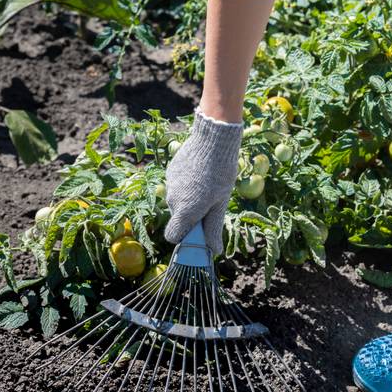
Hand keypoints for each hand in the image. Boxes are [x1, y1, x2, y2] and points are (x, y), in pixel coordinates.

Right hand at [163, 108, 241, 254]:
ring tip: (207, 184)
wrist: (212, 140)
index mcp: (185, 211)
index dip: (184, 237)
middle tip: (210, 203)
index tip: (199, 230)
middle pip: (178, 217)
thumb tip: (214, 251)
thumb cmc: (221, 174)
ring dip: (190, 199)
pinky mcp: (170, 171)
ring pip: (178, 201)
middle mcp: (172, 200)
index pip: (173, 236)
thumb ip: (213, 228)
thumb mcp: (220, 203)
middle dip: (191, 216)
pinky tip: (200, 173)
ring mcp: (169, 184)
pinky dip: (187, 185)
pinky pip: (177, 186)